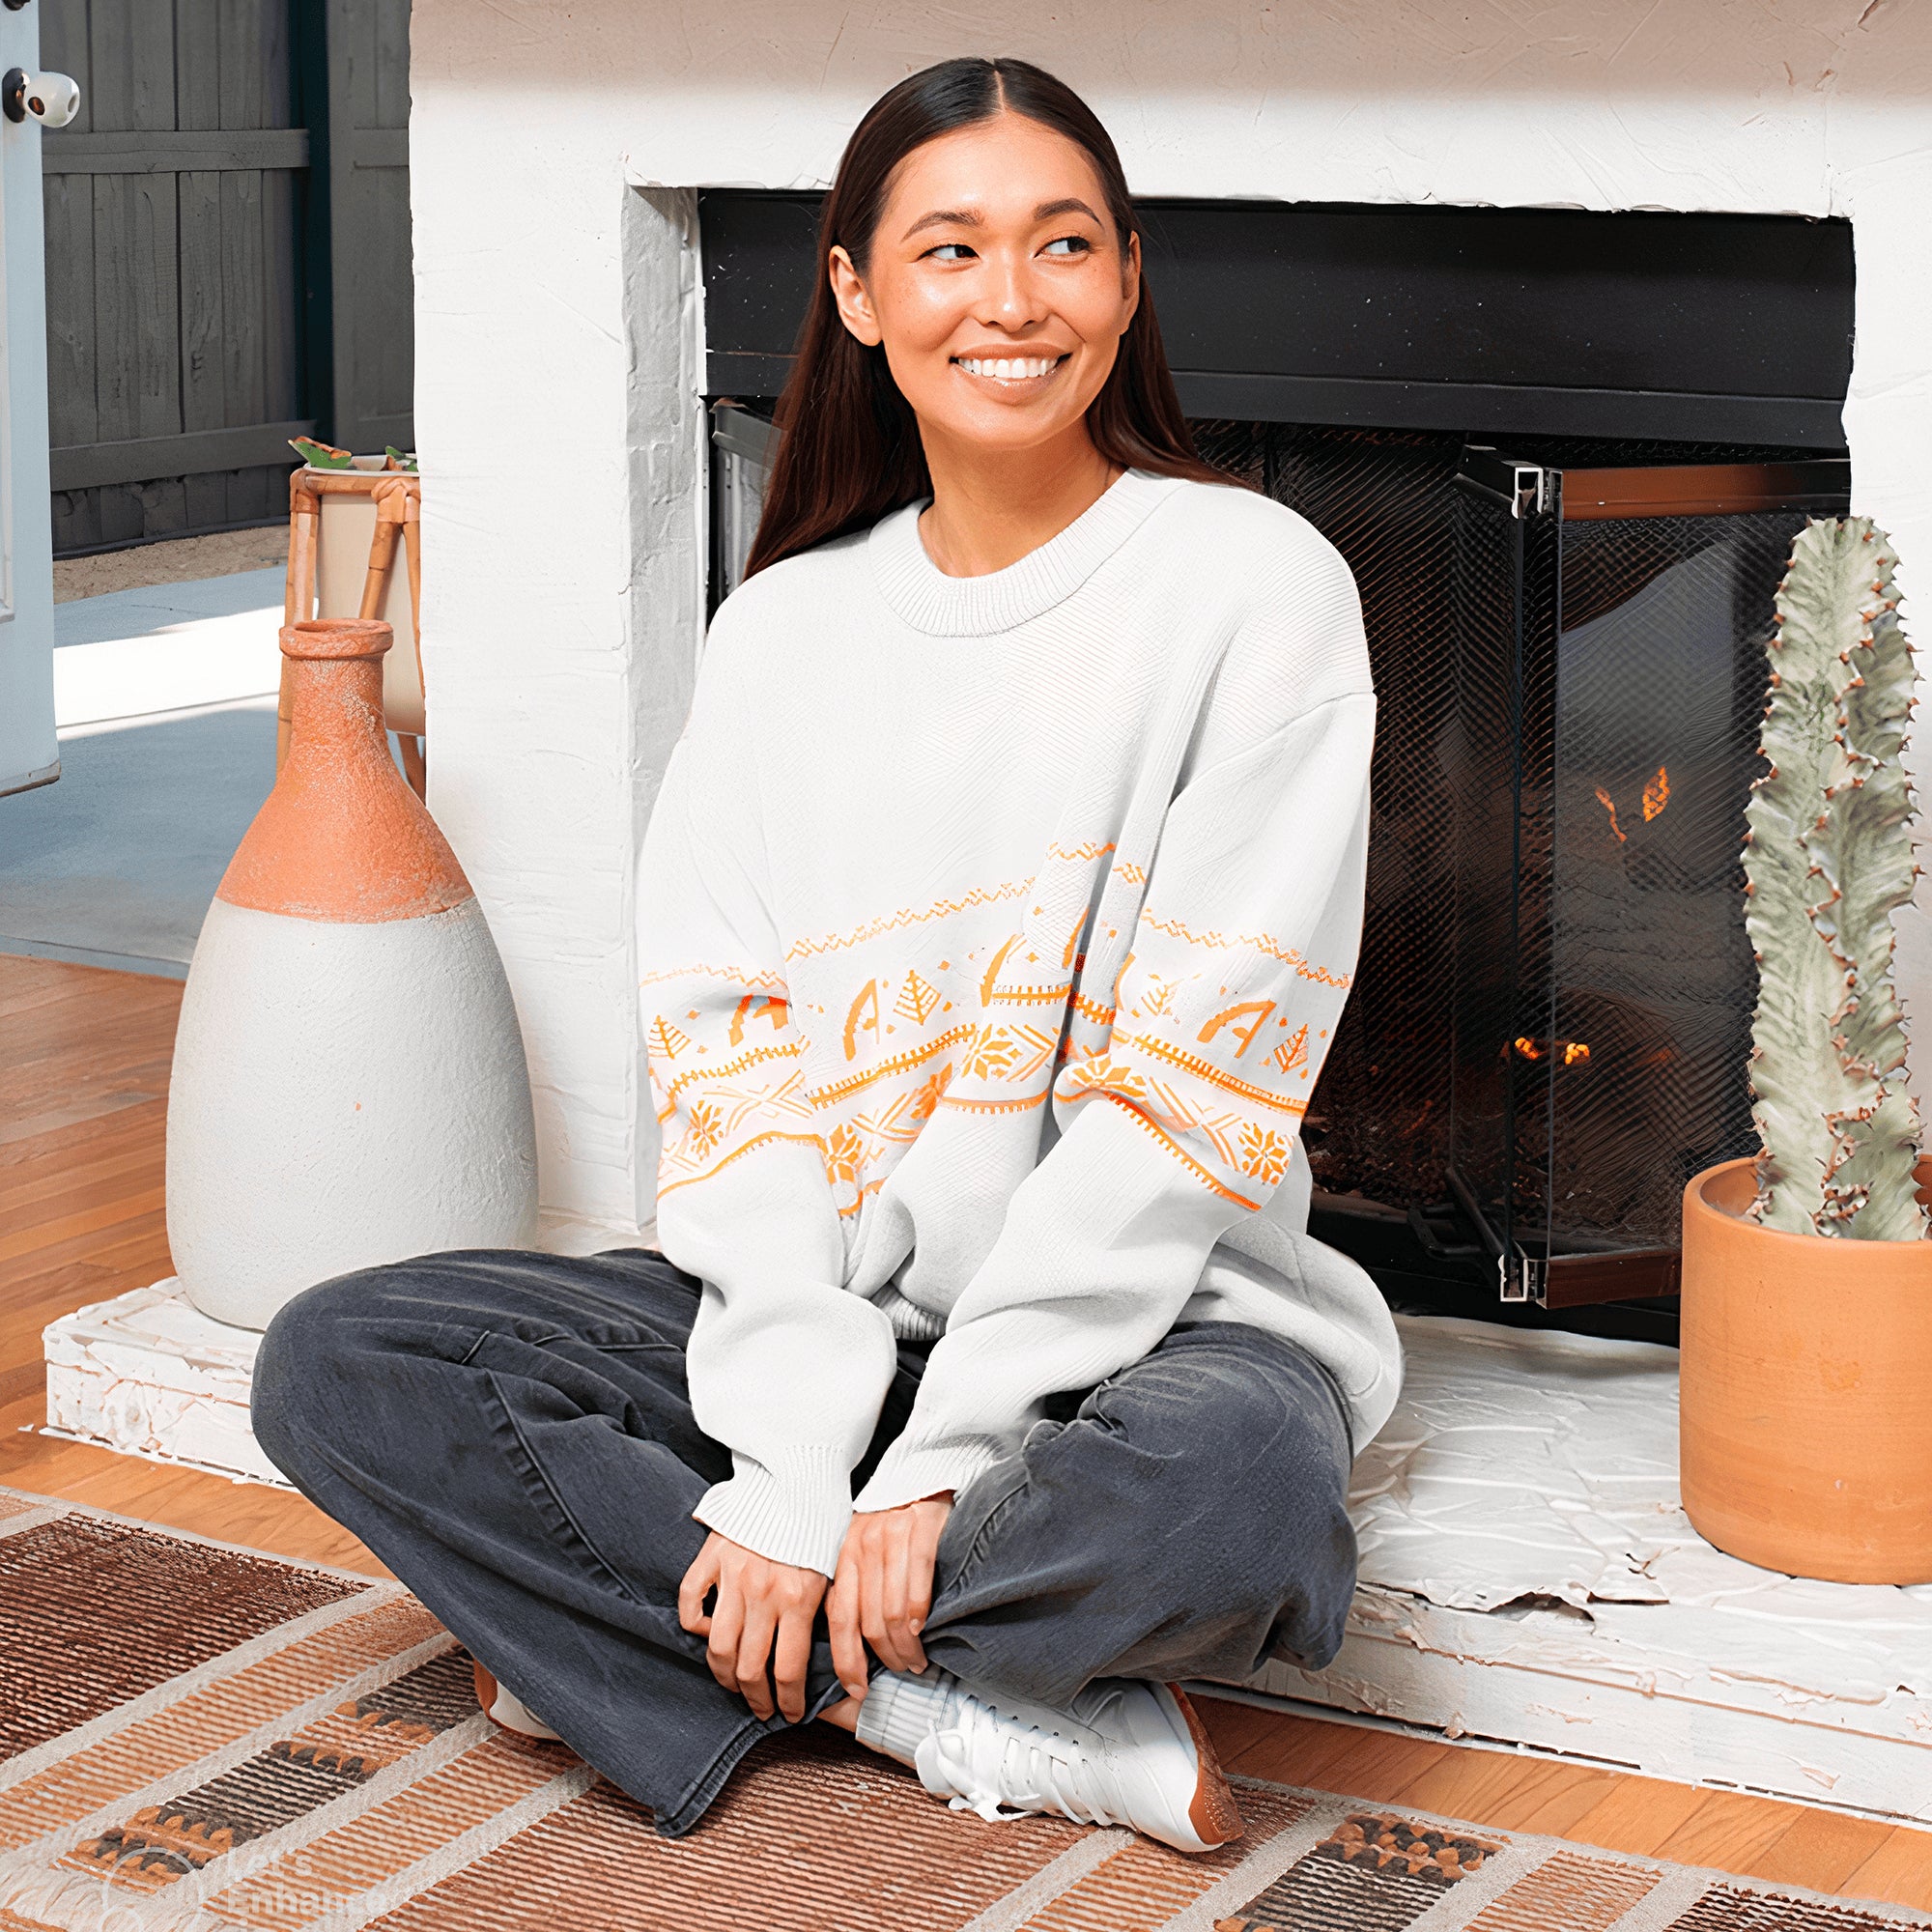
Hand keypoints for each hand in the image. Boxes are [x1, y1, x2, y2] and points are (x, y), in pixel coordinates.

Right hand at [678, 1532, 827, 1723]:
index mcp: (799, 1598)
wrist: (796, 1477)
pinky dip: (696, 1625)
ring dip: (726, 1675)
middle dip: (757, 1699)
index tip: (789, 1714)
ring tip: (735, 1683)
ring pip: (718, 1647)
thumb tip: (827, 1662)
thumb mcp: (834, 1571)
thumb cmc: (821, 1525)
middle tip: (762, 1708)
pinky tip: (709, 1634)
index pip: (789, 1671)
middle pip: (750, 1669)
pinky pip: (691, 1604)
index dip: (788, 1702)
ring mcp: (732, 1576)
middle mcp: (763, 1593)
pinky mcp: (710, 1558)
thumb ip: (822, 1615)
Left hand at [827, 1493, 953, 1699]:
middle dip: (884, 1659)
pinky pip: (919, 1581)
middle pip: (867, 1623)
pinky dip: (920, 1613)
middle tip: (899, 1673)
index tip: (858, 1689)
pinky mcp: (922, 1529)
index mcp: (842, 1559)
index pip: (838, 1621)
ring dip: (905, 1646)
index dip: (847, 1661)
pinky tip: (923, 1631)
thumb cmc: (889, 1523)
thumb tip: (848, 1646)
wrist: (920, 1474)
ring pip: (893, 1611)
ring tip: (916, 1661)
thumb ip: (851, 1588)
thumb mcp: (858, 1550)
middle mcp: (861, 1548)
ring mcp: (891, 1538)